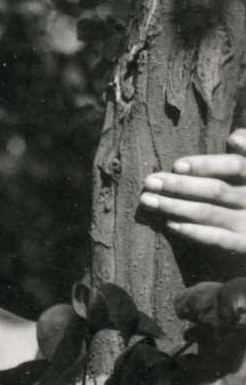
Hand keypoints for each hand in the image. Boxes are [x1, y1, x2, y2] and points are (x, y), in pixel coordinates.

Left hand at [139, 131, 245, 254]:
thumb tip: (234, 138)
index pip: (234, 166)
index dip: (207, 165)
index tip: (178, 165)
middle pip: (216, 190)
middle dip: (180, 185)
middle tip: (150, 182)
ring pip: (210, 213)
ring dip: (176, 207)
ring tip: (148, 202)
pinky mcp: (245, 247)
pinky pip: (218, 239)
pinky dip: (194, 232)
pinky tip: (170, 225)